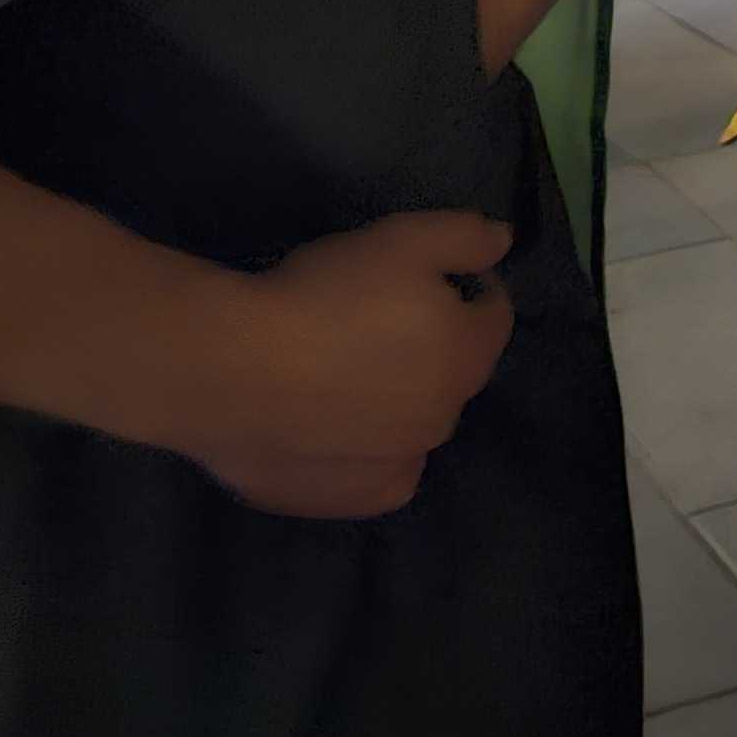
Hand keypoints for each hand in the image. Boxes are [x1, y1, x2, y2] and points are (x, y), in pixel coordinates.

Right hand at [176, 210, 515, 518]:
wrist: (232, 372)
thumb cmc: (324, 296)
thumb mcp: (402, 238)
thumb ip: (465, 237)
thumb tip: (503, 242)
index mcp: (465, 355)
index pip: (493, 315)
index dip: (468, 288)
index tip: (429, 274)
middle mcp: (445, 417)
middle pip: (454, 370)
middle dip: (434, 344)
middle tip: (376, 318)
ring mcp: (402, 464)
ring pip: (417, 422)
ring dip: (400, 397)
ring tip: (345, 371)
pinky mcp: (354, 499)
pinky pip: (384, 472)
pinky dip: (373, 453)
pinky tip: (337, 430)